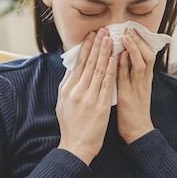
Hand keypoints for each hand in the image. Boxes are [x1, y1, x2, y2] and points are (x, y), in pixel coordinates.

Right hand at [56, 28, 116, 164]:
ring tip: (109, 39)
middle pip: (88, 63)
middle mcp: (77, 91)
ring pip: (98, 70)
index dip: (86, 48)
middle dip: (96, 45)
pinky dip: (110, 70)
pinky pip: (106, 84)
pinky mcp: (100, 106)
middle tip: (102, 30)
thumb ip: (67, 85)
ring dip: (104, 53)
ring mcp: (88, 98)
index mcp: (67, 89)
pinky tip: (114, 58)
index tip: (91, 36)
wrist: (76, 147)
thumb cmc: (71, 126)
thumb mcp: (63, 103)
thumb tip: (71, 68)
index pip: (78, 64)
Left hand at [117, 28, 155, 143]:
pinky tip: (119, 55)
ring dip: (133, 49)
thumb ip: (129, 76)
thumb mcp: (135, 90)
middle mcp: (144, 81)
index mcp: (145, 79)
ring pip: (140, 63)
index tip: (133, 30)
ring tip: (126, 36)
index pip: (147, 55)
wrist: (138, 133)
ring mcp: (137, 88)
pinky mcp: (129, 96)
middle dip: (139, 41)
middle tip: (130, 28)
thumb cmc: (133, 113)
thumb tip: (120, 60)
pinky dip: (124, 65)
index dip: (141, 42)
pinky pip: (128, 78)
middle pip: (147, 55)